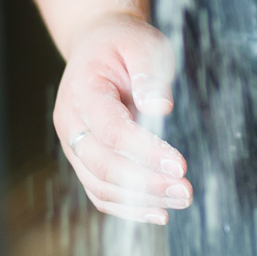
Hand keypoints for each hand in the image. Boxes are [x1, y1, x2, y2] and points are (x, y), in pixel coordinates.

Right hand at [53, 12, 191, 222]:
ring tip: (180, 201)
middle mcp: (70, 123)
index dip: (146, 152)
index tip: (180, 165)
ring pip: (99, 185)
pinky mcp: (84, 160)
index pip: (112, 131)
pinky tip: (158, 212)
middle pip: (102, 165)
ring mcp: (73, 145)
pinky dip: (127, 208)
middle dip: (145, 184)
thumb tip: (161, 106)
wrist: (98, 45)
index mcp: (82, 92)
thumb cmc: (124, 44)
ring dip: (139, 201)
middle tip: (186, 191)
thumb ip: (149, 72)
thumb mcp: (141, 43)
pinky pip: (100, 192)